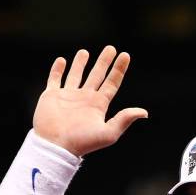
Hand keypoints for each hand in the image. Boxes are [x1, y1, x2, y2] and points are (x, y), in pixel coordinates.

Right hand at [33, 46, 147, 155]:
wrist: (56, 146)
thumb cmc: (82, 142)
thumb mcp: (108, 132)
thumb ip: (124, 120)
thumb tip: (144, 113)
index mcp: (98, 105)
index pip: (111, 83)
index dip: (119, 70)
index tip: (125, 55)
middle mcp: (84, 99)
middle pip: (97, 75)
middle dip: (104, 62)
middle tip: (111, 48)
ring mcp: (68, 97)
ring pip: (76, 75)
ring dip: (80, 64)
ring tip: (85, 51)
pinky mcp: (51, 96)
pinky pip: (55, 79)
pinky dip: (57, 69)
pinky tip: (62, 60)